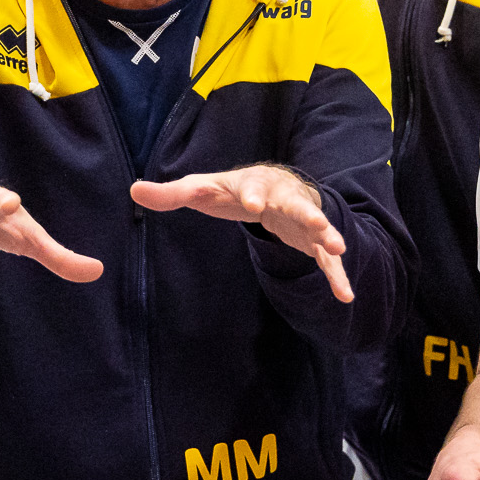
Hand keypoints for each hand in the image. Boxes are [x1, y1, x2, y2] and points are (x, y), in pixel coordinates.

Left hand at [130, 166, 350, 302]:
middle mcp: (282, 199)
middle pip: (295, 204)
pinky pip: (325, 260)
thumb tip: (134, 190)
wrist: (272, 184)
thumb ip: (171, 194)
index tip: (250, 204)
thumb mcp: (201, 189)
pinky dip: (336, 275)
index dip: (250, 194)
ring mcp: (301, 219)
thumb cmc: (232, 189)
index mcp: (253, 185)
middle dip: (305, 212)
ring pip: (317, 227)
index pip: (250, 188)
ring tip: (339, 247)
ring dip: (328, 236)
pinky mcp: (311, 241)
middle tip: (315, 221)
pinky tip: (345, 295)